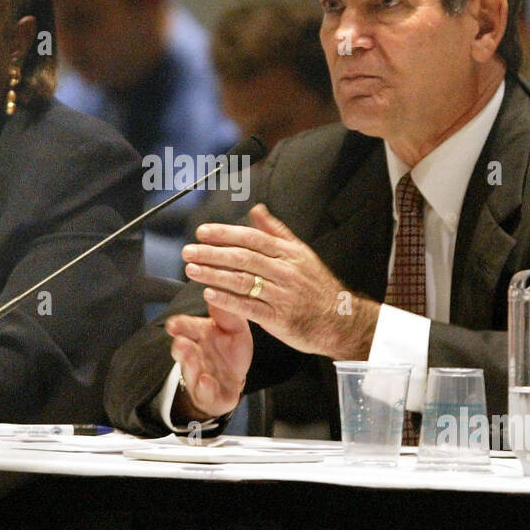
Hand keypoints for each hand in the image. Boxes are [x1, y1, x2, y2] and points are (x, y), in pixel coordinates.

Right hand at [166, 302, 252, 420]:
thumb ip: (227, 314)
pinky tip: (206, 381)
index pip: (185, 327)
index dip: (179, 326)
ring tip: (191, 359)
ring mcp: (199, 375)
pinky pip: (205, 392)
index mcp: (199, 335)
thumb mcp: (235, 328)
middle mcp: (195, 355)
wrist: (233, 381)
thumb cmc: (230, 351)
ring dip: (190, 366)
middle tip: (180, 343)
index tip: (173, 325)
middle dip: (181, 348)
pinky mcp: (208, 395)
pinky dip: (204, 387)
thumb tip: (215, 292)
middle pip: (183, 350)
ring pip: (190, 371)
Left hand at [182, 204, 379, 359]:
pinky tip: (210, 294)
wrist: (340, 320)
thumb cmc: (317, 286)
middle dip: (212, 253)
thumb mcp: (301, 253)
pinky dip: (228, 300)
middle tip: (189, 251)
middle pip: (243, 258)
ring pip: (243, 281)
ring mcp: (282, 295)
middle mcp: (285, 271)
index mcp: (288, 253)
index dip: (225, 234)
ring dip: (214, 274)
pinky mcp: (280, 319)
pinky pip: (249, 307)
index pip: (251, 238)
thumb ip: (276, 231)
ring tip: (192, 270)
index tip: (203, 232)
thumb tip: (257, 209)